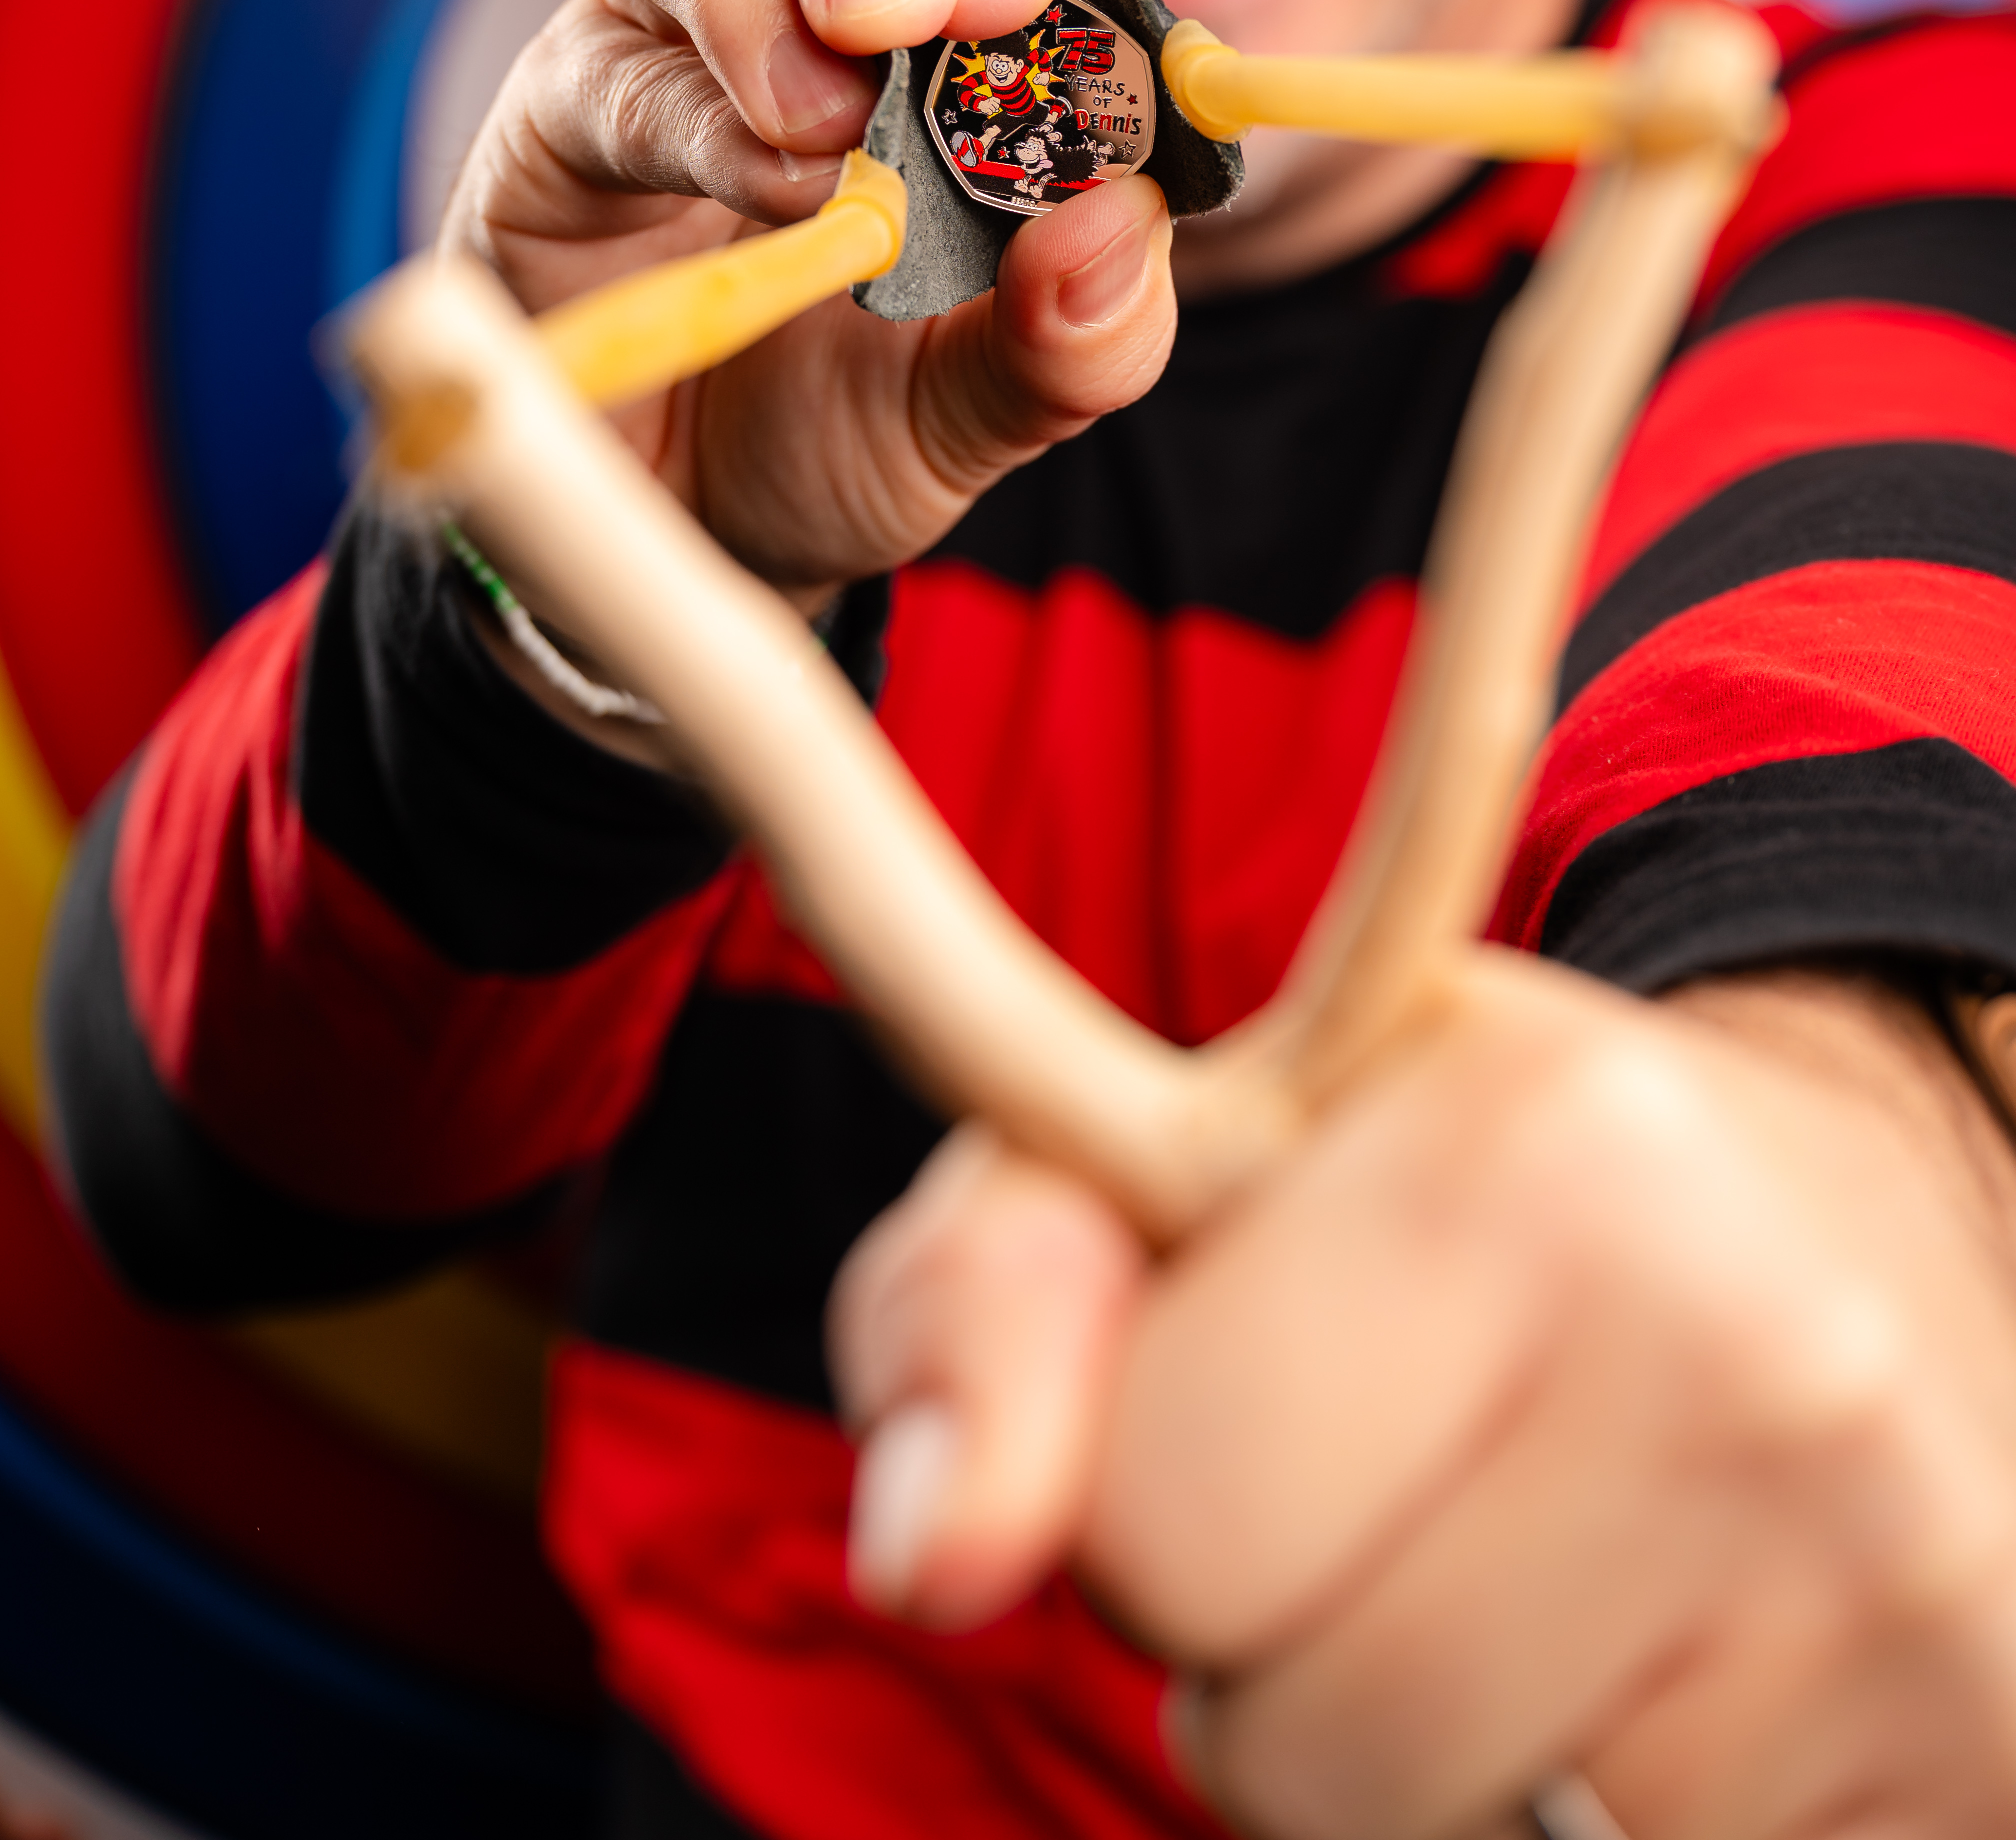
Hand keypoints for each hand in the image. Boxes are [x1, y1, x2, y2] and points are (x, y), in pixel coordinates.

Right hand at [439, 0, 1174, 600]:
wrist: (676, 533)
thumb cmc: (833, 437)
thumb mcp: (982, 414)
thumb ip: (1076, 339)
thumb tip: (1129, 224)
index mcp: (929, 39)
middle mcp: (791, 2)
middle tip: (919, 6)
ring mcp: (662, 43)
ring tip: (825, 118)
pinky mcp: (559, 113)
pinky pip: (609, 67)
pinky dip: (694, 113)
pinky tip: (766, 186)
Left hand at [831, 956, 2015, 1837]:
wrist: (1828, 1225)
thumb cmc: (1433, 1196)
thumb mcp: (1177, 1163)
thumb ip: (976, 1303)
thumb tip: (930, 1550)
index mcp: (1530, 1138)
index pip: (1158, 1514)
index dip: (1142, 1487)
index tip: (1248, 1387)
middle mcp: (1742, 1344)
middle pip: (1288, 1740)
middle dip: (1268, 1649)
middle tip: (1383, 1492)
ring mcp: (1885, 1573)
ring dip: (1411, 1756)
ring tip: (1508, 1569)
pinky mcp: (1969, 1752)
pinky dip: (1590, 1813)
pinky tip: (1654, 1658)